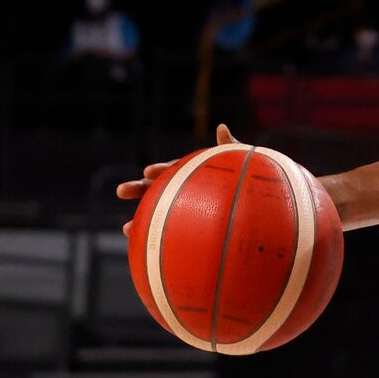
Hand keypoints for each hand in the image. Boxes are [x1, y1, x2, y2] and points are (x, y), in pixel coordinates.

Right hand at [118, 122, 244, 237]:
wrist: (256, 205)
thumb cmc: (248, 179)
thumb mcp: (241, 161)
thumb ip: (231, 147)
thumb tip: (221, 128)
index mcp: (191, 171)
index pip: (172, 168)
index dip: (161, 169)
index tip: (149, 171)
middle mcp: (181, 188)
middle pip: (155, 187)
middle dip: (138, 188)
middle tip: (122, 191)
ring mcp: (181, 207)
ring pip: (156, 213)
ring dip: (140, 220)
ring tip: (126, 229)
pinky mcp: (185, 225)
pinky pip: (167, 233)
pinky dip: (155, 240)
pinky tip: (144, 249)